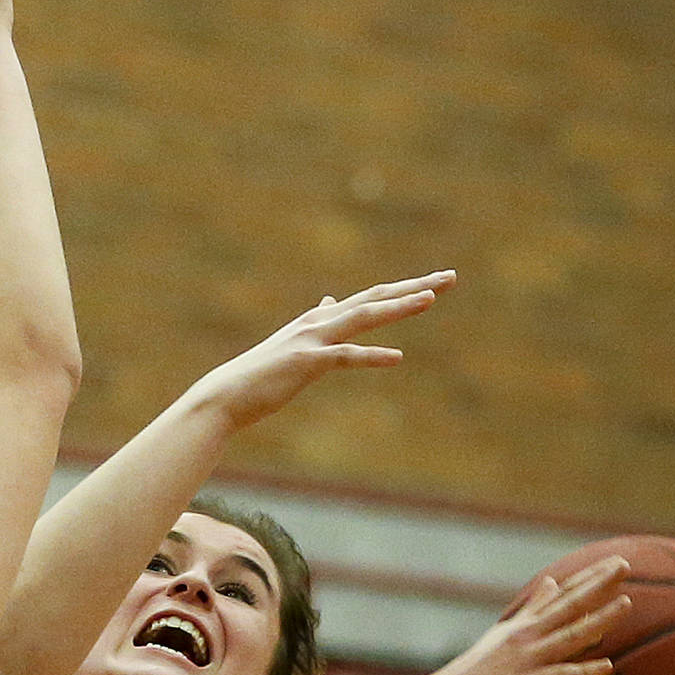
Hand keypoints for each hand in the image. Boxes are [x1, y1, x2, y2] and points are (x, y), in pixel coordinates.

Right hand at [185, 274, 456, 429]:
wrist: (225, 396)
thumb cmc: (259, 377)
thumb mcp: (292, 345)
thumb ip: (315, 323)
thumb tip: (329, 301)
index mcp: (319, 320)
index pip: (369, 298)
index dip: (403, 289)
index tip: (434, 283)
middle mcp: (318, 322)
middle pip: (375, 297)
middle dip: (414, 286)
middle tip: (450, 277)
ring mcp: (312, 341)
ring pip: (364, 316)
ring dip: (399, 306)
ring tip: (431, 298)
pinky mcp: (306, 363)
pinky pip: (346, 357)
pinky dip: (372, 356)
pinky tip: (397, 358)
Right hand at [422, 558, 630, 674]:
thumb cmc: (475, 671)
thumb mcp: (504, 632)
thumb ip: (532, 609)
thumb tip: (552, 582)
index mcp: (524, 624)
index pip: (563, 594)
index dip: (590, 577)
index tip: (615, 560)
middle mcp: (528, 636)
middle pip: (569, 606)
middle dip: (598, 585)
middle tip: (625, 564)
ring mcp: (528, 660)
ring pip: (570, 636)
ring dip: (598, 620)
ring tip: (625, 603)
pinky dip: (584, 671)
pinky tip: (607, 666)